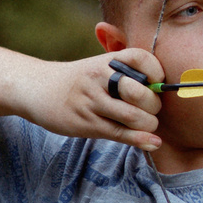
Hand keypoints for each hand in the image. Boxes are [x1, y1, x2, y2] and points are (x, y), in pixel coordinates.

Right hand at [24, 50, 163, 152]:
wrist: (39, 89)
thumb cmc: (81, 81)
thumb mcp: (101, 66)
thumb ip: (129, 73)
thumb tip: (163, 90)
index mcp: (108, 60)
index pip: (143, 59)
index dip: (157, 73)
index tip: (157, 83)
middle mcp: (100, 77)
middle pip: (141, 93)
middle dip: (154, 106)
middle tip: (150, 110)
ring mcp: (92, 101)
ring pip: (134, 117)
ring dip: (149, 125)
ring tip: (146, 125)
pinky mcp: (87, 123)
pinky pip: (120, 133)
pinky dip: (141, 140)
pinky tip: (153, 143)